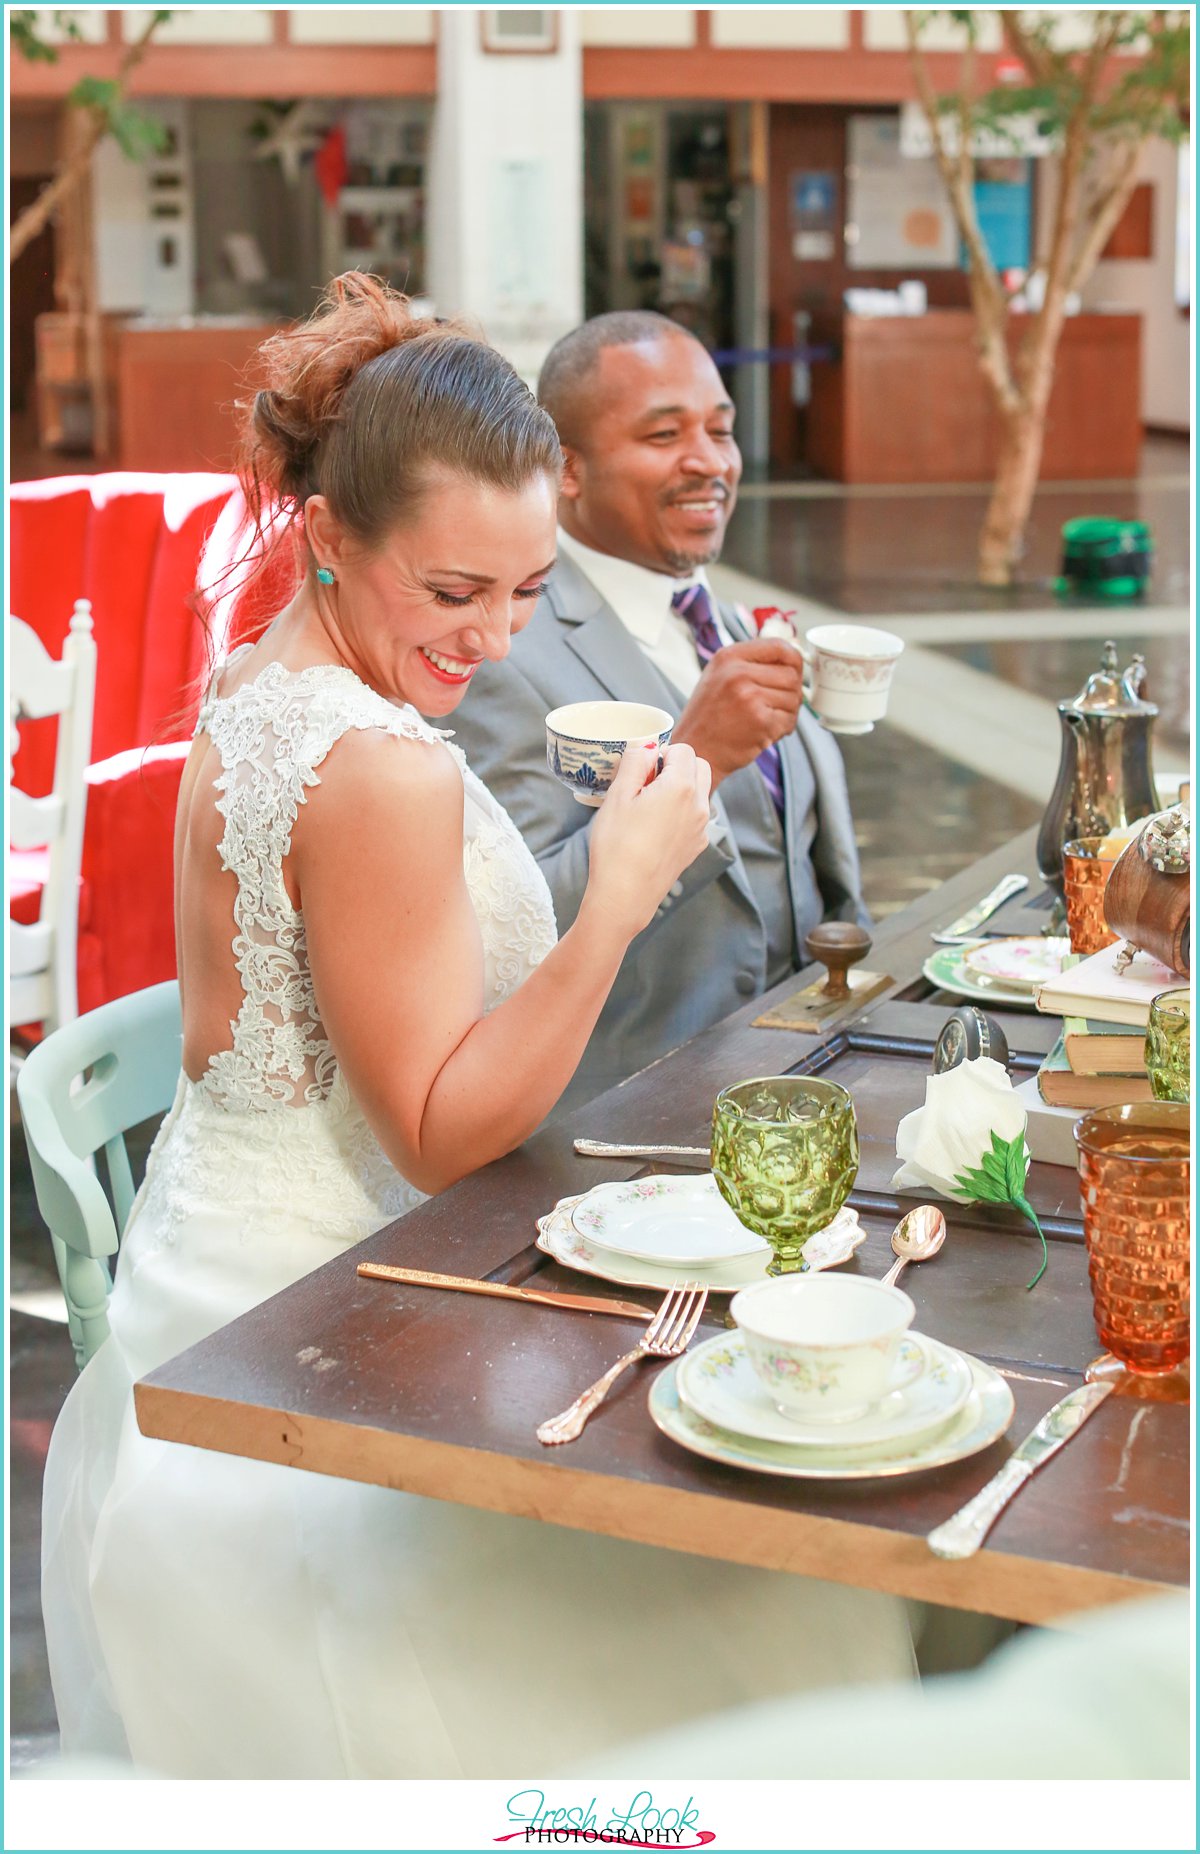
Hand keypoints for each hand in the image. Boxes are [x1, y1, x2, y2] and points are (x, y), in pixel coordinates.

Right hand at [583, 740, 712, 939]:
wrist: (625, 895)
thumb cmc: (617, 845)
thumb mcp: (617, 795)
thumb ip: (635, 762)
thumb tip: (646, 747)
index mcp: (682, 787)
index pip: (683, 750)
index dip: (661, 753)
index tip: (642, 769)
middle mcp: (699, 805)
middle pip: (699, 767)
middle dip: (677, 766)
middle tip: (647, 782)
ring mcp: (701, 828)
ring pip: (700, 792)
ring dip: (681, 788)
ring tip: (649, 806)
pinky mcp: (696, 846)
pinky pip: (695, 816)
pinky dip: (681, 811)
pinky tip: (655, 828)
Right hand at [673, 639, 803, 785]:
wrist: (695, 753)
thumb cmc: (708, 719)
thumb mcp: (719, 677)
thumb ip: (750, 664)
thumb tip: (792, 660)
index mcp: (728, 657)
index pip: (779, 646)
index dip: (794, 661)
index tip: (794, 672)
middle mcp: (738, 672)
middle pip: (791, 674)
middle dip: (791, 693)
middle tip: (775, 707)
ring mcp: (750, 696)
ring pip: (794, 698)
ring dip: (786, 713)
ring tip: (764, 722)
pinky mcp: (760, 720)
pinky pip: (789, 720)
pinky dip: (782, 729)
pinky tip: (764, 733)